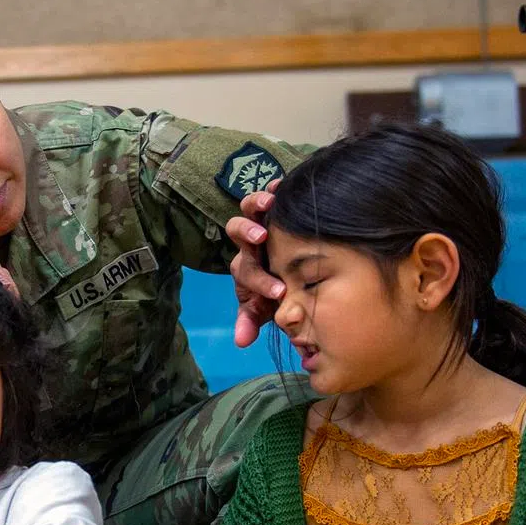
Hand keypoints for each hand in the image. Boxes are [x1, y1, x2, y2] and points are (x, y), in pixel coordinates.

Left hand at [226, 180, 284, 346]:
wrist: (288, 266)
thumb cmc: (274, 289)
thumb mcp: (265, 308)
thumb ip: (252, 320)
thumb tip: (241, 342)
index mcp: (247, 269)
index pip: (247, 274)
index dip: (260, 283)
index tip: (279, 291)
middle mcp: (249, 244)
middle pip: (237, 232)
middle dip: (248, 234)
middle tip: (262, 237)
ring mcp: (259, 222)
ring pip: (248, 208)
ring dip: (256, 204)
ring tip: (271, 201)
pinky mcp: (272, 208)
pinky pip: (268, 194)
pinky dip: (272, 187)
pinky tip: (282, 183)